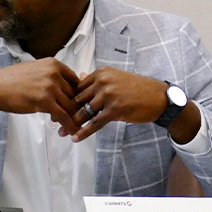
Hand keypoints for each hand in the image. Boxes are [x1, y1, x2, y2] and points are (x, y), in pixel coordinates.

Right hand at [0, 58, 81, 134]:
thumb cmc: (11, 81)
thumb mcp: (34, 70)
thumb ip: (50, 75)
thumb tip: (63, 87)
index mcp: (53, 64)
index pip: (75, 81)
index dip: (77, 95)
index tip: (75, 104)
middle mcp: (54, 73)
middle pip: (75, 94)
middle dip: (74, 108)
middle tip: (72, 118)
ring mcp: (50, 87)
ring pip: (71, 106)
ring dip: (73, 118)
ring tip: (71, 127)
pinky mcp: (45, 101)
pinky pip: (63, 115)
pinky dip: (69, 125)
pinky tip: (70, 132)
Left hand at [66, 67, 200, 142]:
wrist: (159, 98)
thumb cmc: (136, 89)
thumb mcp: (115, 78)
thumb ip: (96, 79)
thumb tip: (79, 76)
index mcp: (100, 73)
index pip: (77, 87)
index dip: (65, 97)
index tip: (55, 106)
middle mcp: (102, 82)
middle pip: (77, 99)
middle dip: (64, 111)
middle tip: (53, 120)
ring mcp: (108, 95)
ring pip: (84, 112)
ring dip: (71, 123)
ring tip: (61, 131)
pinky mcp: (115, 109)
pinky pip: (95, 123)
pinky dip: (84, 131)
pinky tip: (76, 138)